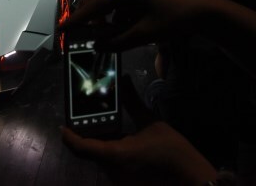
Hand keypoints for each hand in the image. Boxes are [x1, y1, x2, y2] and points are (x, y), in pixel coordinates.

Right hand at [61, 0, 205, 50]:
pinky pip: (115, 7)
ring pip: (104, 5)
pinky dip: (112, 20)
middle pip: (93, 2)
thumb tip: (96, 48)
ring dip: (101, 22)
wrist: (200, 11)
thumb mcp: (144, 33)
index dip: (75, 20)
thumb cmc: (173, 19)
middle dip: (85, 20)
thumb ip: (118, 42)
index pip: (91, 7)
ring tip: (101, 40)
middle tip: (75, 37)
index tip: (61, 31)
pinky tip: (119, 33)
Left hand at [61, 75, 216, 185]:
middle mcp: (113, 170)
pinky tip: (116, 138)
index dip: (70, 137)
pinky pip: (111, 165)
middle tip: (83, 119)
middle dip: (84, 136)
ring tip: (100, 124)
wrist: (192, 178)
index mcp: (116, 154)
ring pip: (100, 159)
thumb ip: (133, 101)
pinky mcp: (126, 182)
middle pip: (89, 153)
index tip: (64, 126)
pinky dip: (109, 152)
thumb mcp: (151, 122)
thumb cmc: (172, 150)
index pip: (82, 147)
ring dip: (98, 144)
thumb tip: (124, 80)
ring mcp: (119, 179)